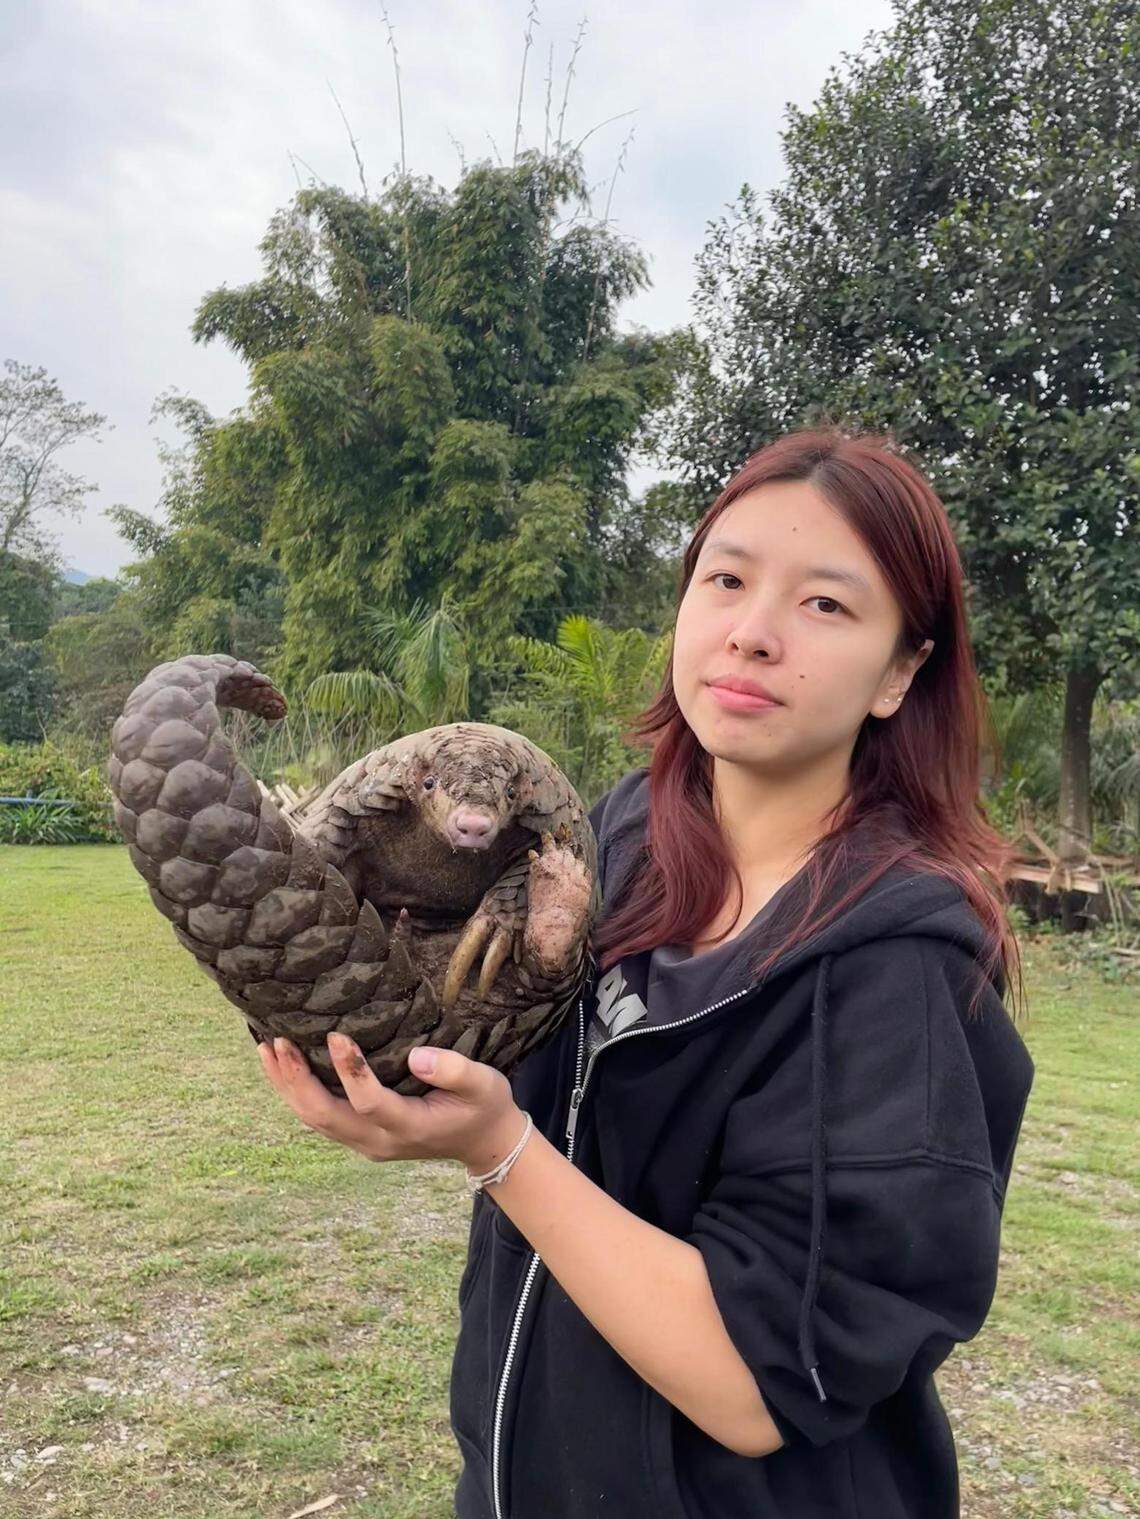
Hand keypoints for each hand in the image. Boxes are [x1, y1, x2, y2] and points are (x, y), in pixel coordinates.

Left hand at [257, 1032, 525, 1172]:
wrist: (483, 1143)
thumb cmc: (484, 1106)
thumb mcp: (485, 1084)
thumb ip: (454, 1071)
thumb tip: (417, 1055)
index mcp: (410, 1127)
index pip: (370, 1104)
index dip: (350, 1071)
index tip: (334, 1034)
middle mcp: (379, 1142)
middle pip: (325, 1117)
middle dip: (297, 1081)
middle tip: (277, 1042)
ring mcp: (366, 1144)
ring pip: (315, 1120)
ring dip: (288, 1087)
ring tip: (266, 1049)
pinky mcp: (360, 1137)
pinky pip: (319, 1118)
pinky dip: (296, 1093)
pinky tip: (282, 1066)